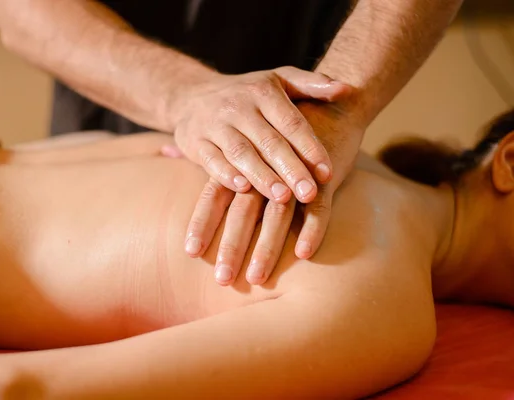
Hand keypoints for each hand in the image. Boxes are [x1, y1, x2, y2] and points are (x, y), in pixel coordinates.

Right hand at [170, 67, 350, 203]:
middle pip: (269, 141)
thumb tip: (346, 89)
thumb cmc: (246, 93)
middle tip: (310, 194)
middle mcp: (238, 107)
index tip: (327, 173)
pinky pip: (211, 159)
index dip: (310, 147)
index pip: (291, 122)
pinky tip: (242, 188)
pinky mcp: (196, 141)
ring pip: (241, 153)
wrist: (191, 95)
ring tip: (282, 198)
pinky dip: (225, 174)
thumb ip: (310, 84)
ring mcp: (215, 124)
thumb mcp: (277, 80)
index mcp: (263, 92)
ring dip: (262, 176)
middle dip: (290, 169)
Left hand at [177, 100, 364, 284]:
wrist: (327, 105)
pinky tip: (303, 254)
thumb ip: (206, 149)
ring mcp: (295, 171)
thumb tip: (163, 150)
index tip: (190, 252)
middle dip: (232, 246)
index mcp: (239, 158)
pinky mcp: (324, 175)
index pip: (215, 194)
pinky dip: (312, 229)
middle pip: (243, 211)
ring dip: (268, 247)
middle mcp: (263, 167)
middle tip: (222, 279)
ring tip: (257, 278)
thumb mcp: (240, 134)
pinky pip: (320, 206)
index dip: (203, 222)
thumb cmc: (275, 127)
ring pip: (279, 213)